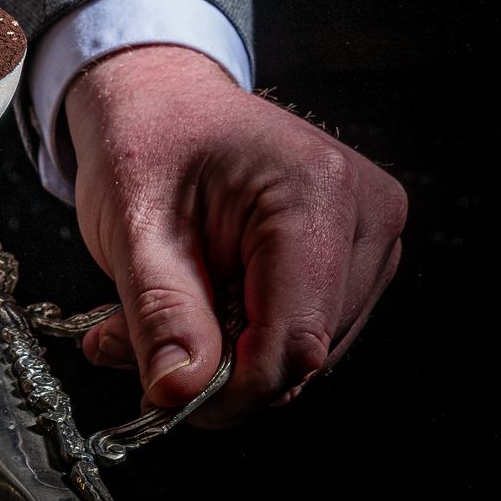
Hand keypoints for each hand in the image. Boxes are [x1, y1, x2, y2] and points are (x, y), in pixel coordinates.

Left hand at [64, 44, 405, 426]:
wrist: (161, 99)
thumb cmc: (146, 140)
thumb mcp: (133, 226)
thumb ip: (160, 312)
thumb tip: (181, 391)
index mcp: (317, 191)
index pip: (296, 337)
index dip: (233, 388)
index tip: (167, 402)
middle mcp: (366, 215)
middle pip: (303, 352)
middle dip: (215, 369)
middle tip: (130, 343)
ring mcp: (370, 238)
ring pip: (304, 352)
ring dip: (222, 356)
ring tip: (152, 315)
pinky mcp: (356, 258)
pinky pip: (304, 331)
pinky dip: (241, 339)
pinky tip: (193, 307)